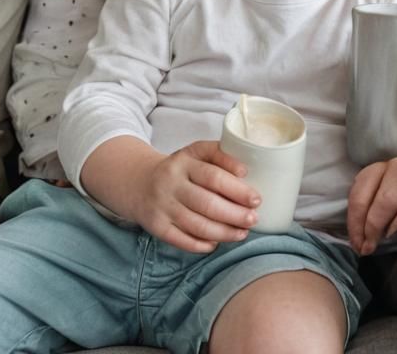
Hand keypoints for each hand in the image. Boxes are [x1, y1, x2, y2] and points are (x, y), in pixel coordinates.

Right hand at [128, 141, 258, 253]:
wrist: (140, 182)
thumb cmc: (179, 170)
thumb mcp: (195, 153)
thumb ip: (219, 155)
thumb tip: (245, 172)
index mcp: (183, 161)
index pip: (213, 176)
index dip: (237, 190)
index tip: (256, 199)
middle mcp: (170, 183)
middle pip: (207, 204)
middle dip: (235, 215)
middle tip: (253, 219)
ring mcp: (162, 206)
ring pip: (198, 225)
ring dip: (225, 232)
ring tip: (242, 233)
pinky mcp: (157, 226)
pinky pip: (183, 241)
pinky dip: (203, 245)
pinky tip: (216, 242)